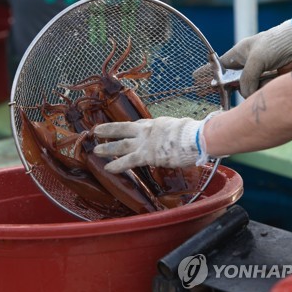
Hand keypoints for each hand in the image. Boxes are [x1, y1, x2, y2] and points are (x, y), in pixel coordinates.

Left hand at [93, 115, 217, 172]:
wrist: (196, 138)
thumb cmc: (196, 133)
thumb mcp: (184, 127)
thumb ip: (178, 132)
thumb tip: (184, 136)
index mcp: (157, 123)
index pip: (141, 125)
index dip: (131, 128)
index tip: (126, 129)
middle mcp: (148, 131)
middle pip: (124, 129)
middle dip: (109, 130)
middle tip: (96, 131)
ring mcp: (146, 142)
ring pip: (121, 145)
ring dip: (107, 148)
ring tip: (95, 150)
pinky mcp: (147, 155)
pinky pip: (129, 161)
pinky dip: (117, 165)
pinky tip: (108, 168)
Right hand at [220, 8, 291, 97]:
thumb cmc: (276, 43)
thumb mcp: (256, 60)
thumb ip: (247, 79)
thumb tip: (246, 94)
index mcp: (239, 53)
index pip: (221, 66)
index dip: (214, 75)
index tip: (205, 84)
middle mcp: (247, 63)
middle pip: (234, 81)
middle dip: (235, 87)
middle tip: (234, 90)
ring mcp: (259, 72)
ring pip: (248, 88)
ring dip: (254, 88)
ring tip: (266, 79)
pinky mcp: (270, 79)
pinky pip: (261, 89)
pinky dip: (265, 88)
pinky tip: (273, 80)